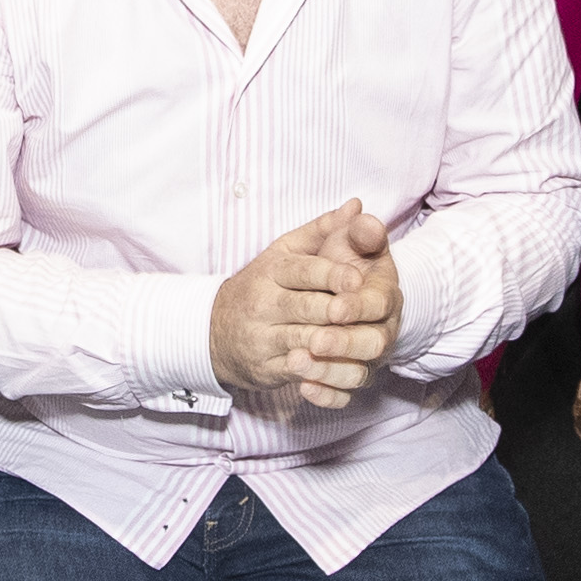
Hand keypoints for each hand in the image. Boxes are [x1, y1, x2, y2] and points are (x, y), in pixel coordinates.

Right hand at [207, 202, 401, 407]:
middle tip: (365, 313)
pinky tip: (345, 371)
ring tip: (366, 344)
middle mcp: (263, 304)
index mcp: (271, 272)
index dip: (330, 275)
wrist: (215, 331)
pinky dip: (323, 374)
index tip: (357, 279)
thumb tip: (357, 205)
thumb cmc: (262, 285)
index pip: (302, 271)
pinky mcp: (266, 368)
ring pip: (304, 341)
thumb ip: (323, 230)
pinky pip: (298, 373)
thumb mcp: (285, 252)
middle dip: (336, 311)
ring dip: (335, 345)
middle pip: (306, 307)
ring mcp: (263, 339)